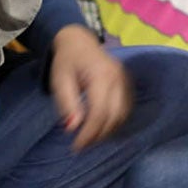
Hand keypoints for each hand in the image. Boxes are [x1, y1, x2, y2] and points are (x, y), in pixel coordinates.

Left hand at [48, 24, 132, 148]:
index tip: (76, 146)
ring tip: (90, 139)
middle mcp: (118, 77)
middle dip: (98, 135)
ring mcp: (126, 80)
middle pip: (114, 116)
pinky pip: (126, 109)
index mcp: (101, 75)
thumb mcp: (60, 81)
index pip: (99, 112)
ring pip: (123, 115)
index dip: (89, 133)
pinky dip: (115, 122)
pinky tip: (102, 128)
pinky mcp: (128, 83)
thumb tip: (73, 128)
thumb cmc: (66, 62)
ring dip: (108, 131)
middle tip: (82, 146)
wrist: (78, 41)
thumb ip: (67, 104)